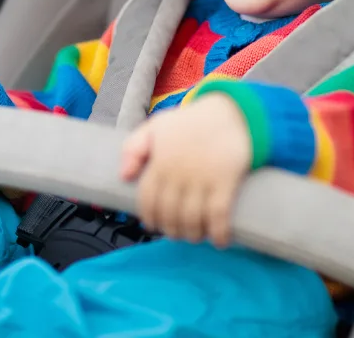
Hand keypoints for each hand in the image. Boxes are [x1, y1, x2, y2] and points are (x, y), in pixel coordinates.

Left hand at [119, 94, 251, 246]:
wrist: (230, 112)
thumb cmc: (190, 123)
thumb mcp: (155, 127)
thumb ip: (133, 148)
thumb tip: (123, 176)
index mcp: (159, 161)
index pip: (147, 199)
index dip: (149, 217)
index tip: (153, 225)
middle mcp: (178, 173)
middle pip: (169, 214)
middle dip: (172, 230)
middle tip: (176, 233)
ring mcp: (202, 179)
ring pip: (191, 219)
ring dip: (192, 234)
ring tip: (195, 236)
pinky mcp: (225, 181)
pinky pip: (218, 215)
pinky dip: (218, 233)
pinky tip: (220, 241)